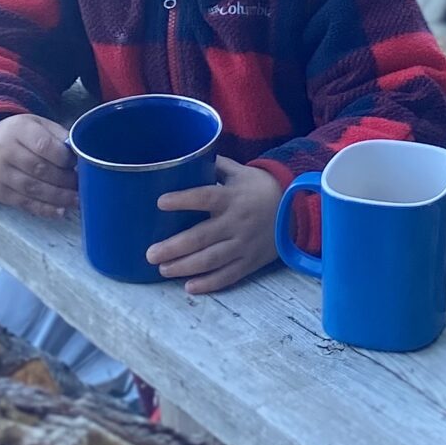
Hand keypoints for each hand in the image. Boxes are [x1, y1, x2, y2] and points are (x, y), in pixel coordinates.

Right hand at [0, 114, 76, 217]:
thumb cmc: (20, 134)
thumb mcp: (38, 125)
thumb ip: (59, 137)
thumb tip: (80, 154)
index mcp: (18, 130)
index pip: (44, 145)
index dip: (64, 158)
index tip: (79, 163)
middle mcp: (5, 152)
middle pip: (40, 169)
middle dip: (65, 179)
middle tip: (83, 184)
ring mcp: (0, 174)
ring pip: (33, 189)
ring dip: (59, 197)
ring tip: (77, 200)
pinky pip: (25, 203)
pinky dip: (45, 209)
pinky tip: (61, 210)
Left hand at [149, 156, 282, 294]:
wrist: (295, 210)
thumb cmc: (259, 188)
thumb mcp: (240, 172)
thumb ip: (214, 167)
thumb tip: (184, 158)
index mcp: (233, 197)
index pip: (206, 197)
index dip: (183, 200)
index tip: (160, 202)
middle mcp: (237, 222)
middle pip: (202, 237)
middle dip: (174, 247)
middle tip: (150, 254)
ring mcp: (244, 245)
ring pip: (211, 260)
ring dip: (185, 267)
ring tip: (163, 269)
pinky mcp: (250, 262)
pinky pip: (228, 276)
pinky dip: (209, 283)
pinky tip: (189, 286)